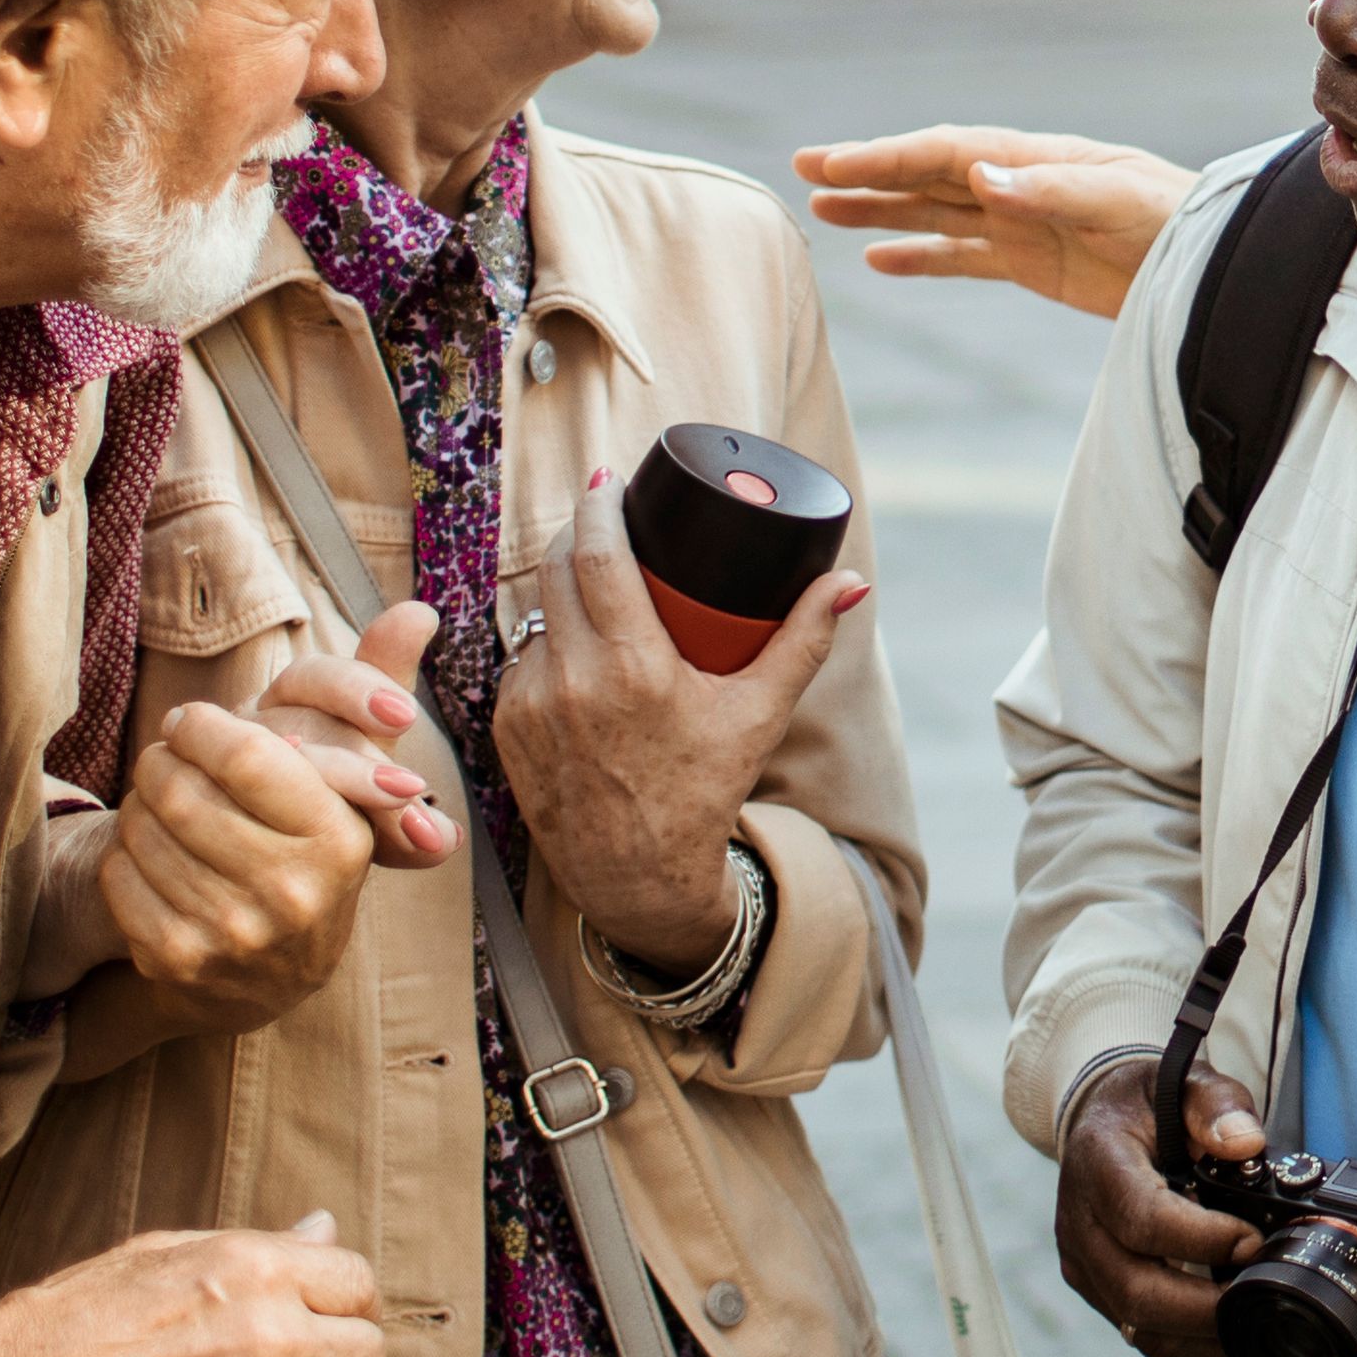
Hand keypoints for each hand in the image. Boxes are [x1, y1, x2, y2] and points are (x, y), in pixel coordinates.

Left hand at [93, 603, 449, 1033]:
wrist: (267, 978)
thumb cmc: (307, 846)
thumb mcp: (349, 770)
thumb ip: (377, 685)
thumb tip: (418, 610)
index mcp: (340, 841)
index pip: (250, 757)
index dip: (205, 728)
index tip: (193, 721)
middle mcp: (293, 895)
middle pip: (185, 792)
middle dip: (161, 762)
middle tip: (164, 755)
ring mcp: (234, 936)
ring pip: (144, 830)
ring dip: (138, 804)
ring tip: (157, 800)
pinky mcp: (177, 961)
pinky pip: (118, 875)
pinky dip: (122, 854)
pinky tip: (149, 854)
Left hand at [495, 533, 860, 975]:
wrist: (636, 876)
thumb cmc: (702, 793)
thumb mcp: (758, 715)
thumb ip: (803, 642)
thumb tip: (850, 583)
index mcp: (633, 669)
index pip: (595, 556)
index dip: (597, 506)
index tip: (609, 480)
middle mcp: (572, 681)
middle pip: (555, 568)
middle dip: (577, 531)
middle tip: (605, 515)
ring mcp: (531, 704)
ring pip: (537, 611)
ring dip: (561, 588)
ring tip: (596, 582)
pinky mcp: (507, 727)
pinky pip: (523, 657)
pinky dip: (550, 642)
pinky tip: (577, 646)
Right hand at [795, 127, 1196, 318]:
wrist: (1217, 264)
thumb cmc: (1181, 221)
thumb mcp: (1120, 199)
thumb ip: (1050, 191)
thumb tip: (980, 174)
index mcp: (1038, 159)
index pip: (947, 152)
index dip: (888, 156)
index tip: (834, 163)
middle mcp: (1021, 183)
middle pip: (929, 173)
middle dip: (868, 171)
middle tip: (803, 168)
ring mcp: (1023, 222)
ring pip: (935, 212)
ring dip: (881, 210)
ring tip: (822, 211)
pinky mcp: (1033, 263)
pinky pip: (964, 257)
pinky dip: (921, 257)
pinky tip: (879, 259)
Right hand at [1055, 1056, 1274, 1356]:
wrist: (1099, 1117)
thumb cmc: (1147, 1103)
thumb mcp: (1184, 1081)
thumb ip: (1218, 1105)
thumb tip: (1246, 1142)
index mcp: (1099, 1164)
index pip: (1143, 1219)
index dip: (1203, 1239)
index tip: (1254, 1240)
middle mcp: (1080, 1221)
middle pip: (1136, 1289)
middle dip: (1206, 1306)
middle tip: (1264, 1295)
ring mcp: (1082, 1261)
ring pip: (1136, 1324)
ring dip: (1199, 1335)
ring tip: (1255, 1321)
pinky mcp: (1094, 1287)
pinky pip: (1138, 1333)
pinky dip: (1187, 1344)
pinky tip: (1231, 1333)